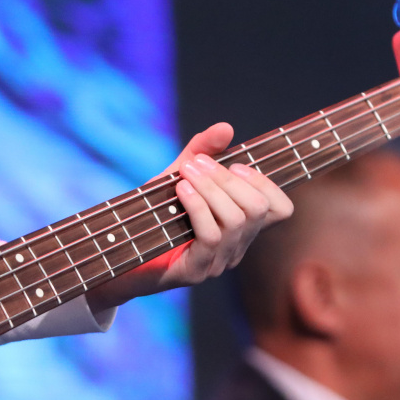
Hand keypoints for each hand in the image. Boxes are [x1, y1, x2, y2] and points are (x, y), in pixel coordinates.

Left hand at [85, 123, 292, 312]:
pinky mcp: (196, 272)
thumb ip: (202, 152)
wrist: (119, 254)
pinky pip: (210, 236)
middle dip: (228, 179)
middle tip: (198, 163)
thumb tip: (225, 127)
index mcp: (241, 227)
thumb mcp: (179, 176)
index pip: (281, 209)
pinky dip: (198, 206)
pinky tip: (181, 191)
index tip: (235, 165)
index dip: (266, 183)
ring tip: (186, 173)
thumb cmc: (152, 215)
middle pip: (258, 209)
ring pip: (236, 221)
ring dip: (211, 188)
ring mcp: (218, 262)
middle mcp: (236, 247)